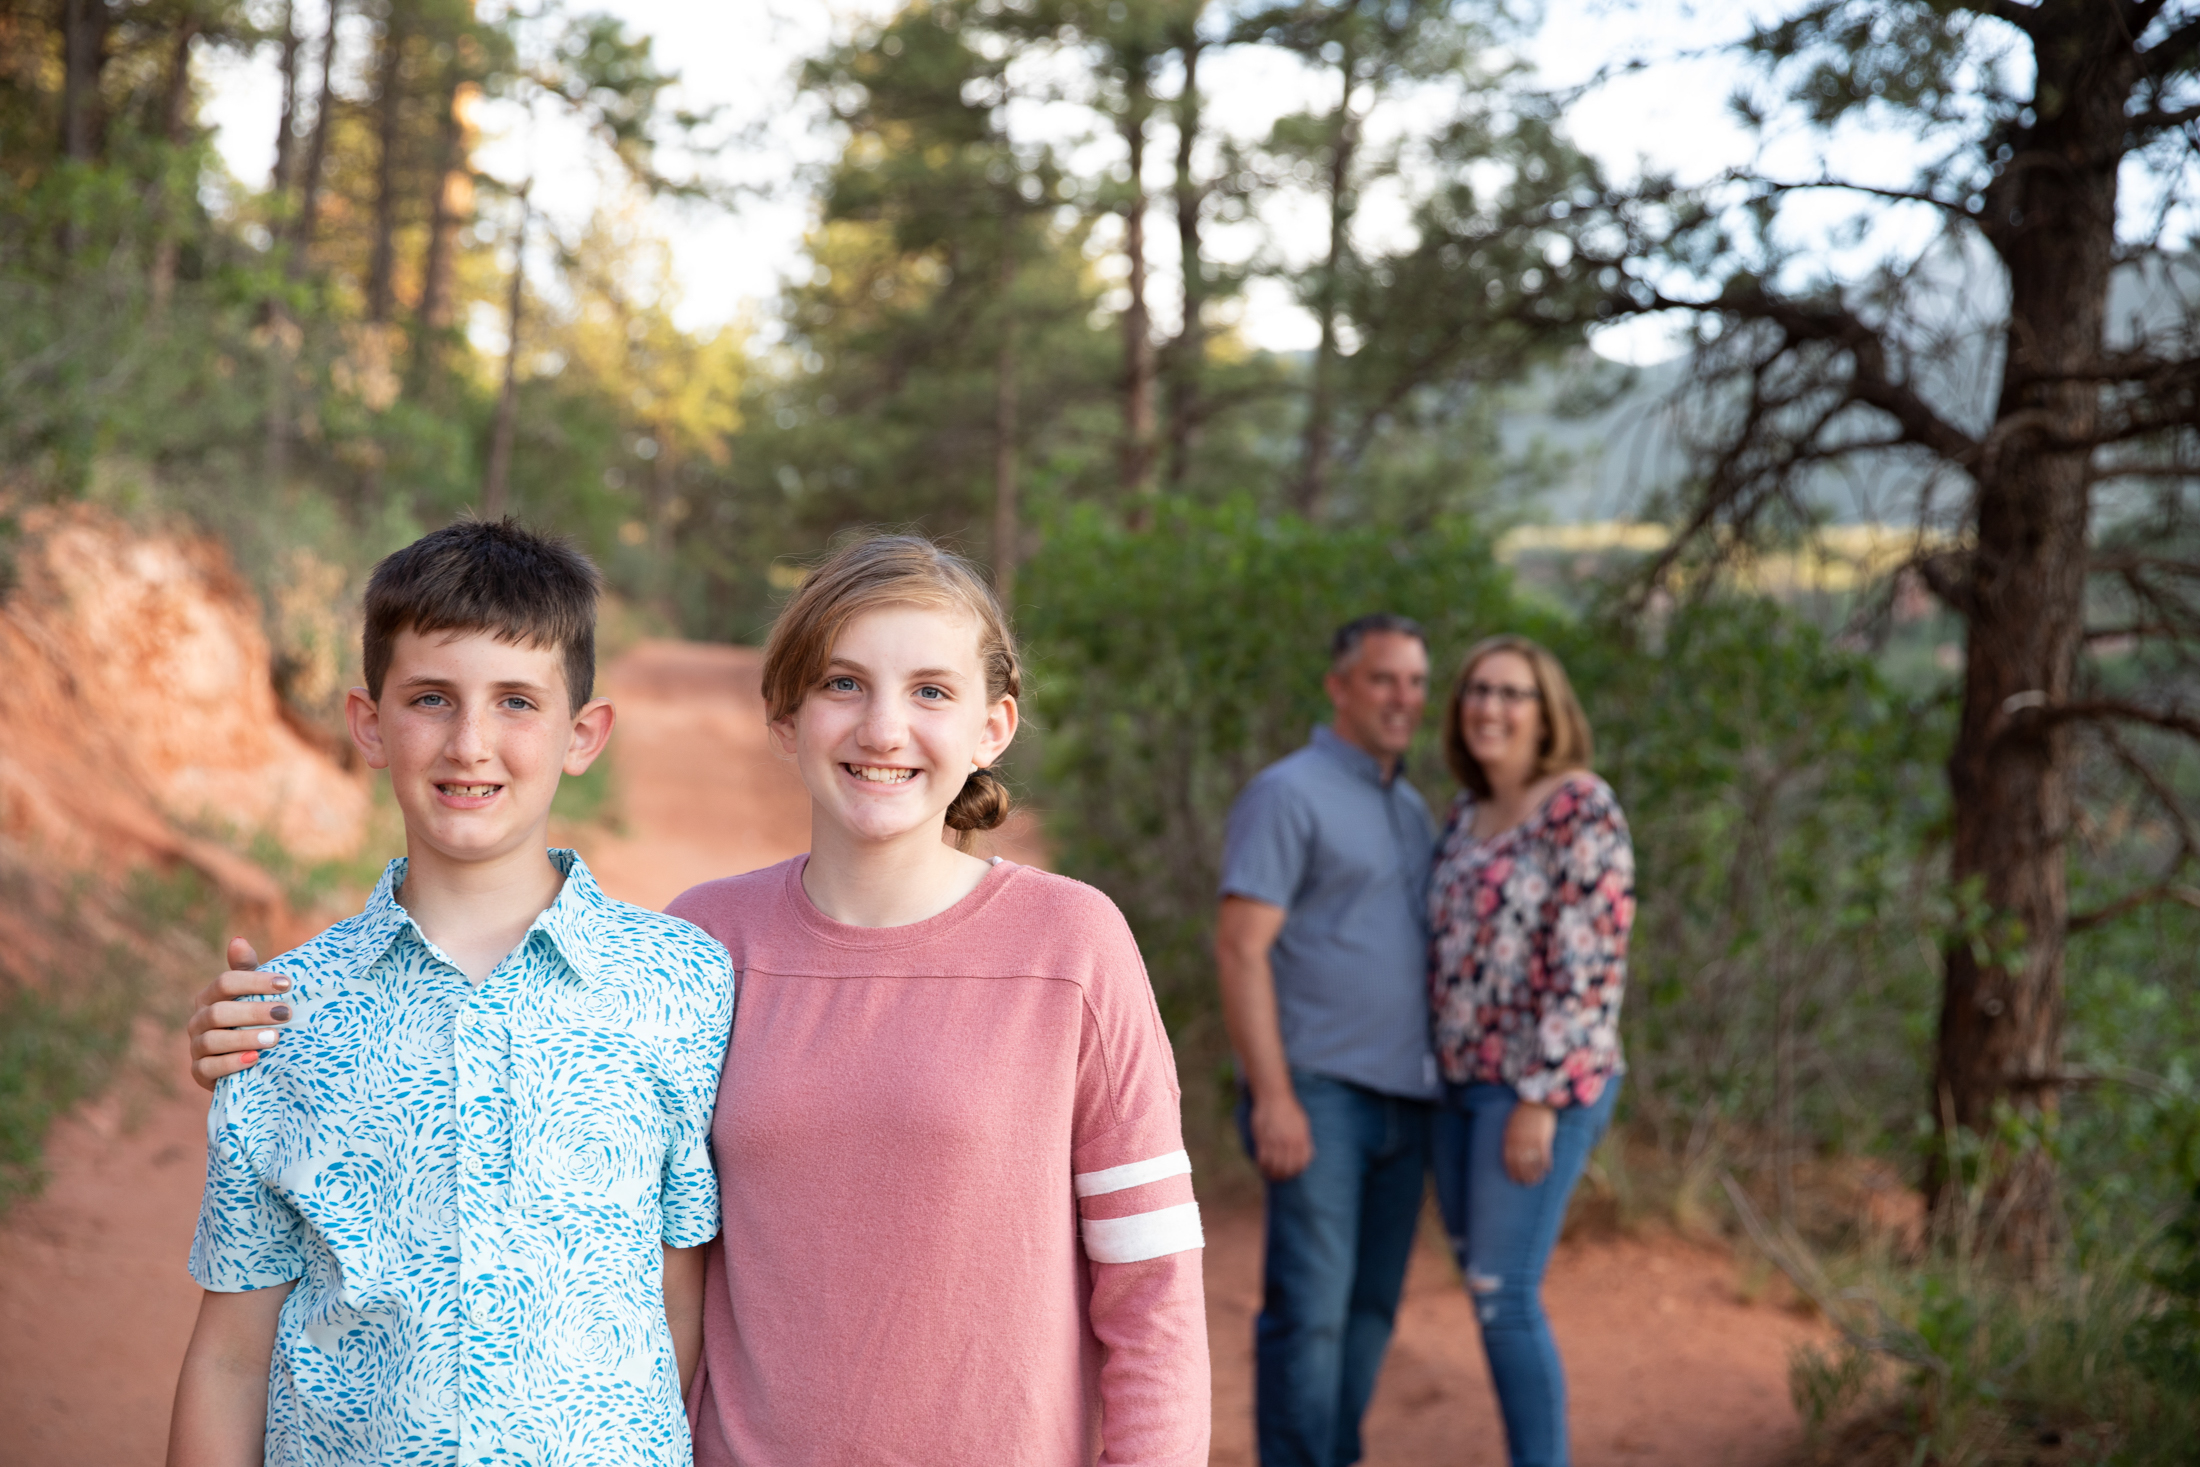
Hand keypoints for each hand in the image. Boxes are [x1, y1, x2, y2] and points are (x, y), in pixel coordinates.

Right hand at [185, 939, 293, 1092]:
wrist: (249, 1060)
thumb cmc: (253, 1019)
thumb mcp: (255, 993)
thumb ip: (247, 969)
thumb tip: (238, 939)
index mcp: (210, 996)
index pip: (225, 982)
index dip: (255, 981)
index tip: (288, 984)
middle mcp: (198, 1020)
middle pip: (219, 1012)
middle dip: (254, 1012)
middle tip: (285, 1013)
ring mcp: (196, 1047)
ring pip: (213, 1040)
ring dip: (245, 1038)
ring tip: (275, 1038)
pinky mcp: (199, 1072)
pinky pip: (208, 1068)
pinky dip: (231, 1063)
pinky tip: (254, 1059)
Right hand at [1249, 1089, 1314, 1180]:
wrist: (1274, 1097)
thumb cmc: (1290, 1109)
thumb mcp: (1303, 1124)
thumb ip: (1305, 1140)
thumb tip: (1308, 1154)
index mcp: (1301, 1139)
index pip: (1301, 1163)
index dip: (1297, 1171)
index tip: (1292, 1173)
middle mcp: (1289, 1142)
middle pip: (1287, 1168)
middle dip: (1284, 1176)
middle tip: (1281, 1177)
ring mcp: (1275, 1141)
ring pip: (1274, 1166)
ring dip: (1273, 1174)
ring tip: (1271, 1176)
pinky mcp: (1263, 1139)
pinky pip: (1263, 1159)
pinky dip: (1262, 1166)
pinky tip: (1262, 1167)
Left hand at [1503, 1100, 1556, 1185]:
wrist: (1535, 1101)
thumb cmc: (1522, 1113)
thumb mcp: (1511, 1125)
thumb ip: (1510, 1138)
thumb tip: (1510, 1153)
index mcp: (1509, 1138)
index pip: (1509, 1160)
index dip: (1512, 1172)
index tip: (1515, 1180)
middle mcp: (1519, 1142)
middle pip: (1521, 1164)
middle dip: (1524, 1176)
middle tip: (1527, 1184)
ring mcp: (1531, 1141)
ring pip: (1533, 1163)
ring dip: (1535, 1174)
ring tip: (1537, 1181)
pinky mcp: (1543, 1139)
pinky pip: (1544, 1156)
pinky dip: (1546, 1165)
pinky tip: (1548, 1170)